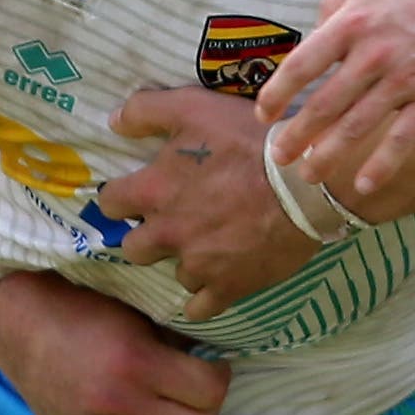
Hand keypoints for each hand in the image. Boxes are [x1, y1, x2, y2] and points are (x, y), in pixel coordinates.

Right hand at [0, 270, 226, 414]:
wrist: (20, 329)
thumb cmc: (84, 310)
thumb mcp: (138, 314)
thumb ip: (179, 342)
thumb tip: (219, 360)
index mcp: (134, 365)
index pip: (210, 393)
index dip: (218, 375)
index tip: (210, 364)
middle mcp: (117, 408)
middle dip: (206, 406)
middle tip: (195, 386)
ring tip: (172, 405)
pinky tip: (137, 413)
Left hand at [98, 85, 326, 316]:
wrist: (304, 182)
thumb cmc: (249, 140)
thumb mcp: (194, 107)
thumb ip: (146, 111)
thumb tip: (113, 123)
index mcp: (153, 191)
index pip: (110, 204)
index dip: (120, 199)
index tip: (135, 197)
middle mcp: (167, 232)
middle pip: (134, 248)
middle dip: (148, 237)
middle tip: (172, 225)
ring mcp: (197, 265)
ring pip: (175, 274)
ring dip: (186, 262)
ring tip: (208, 249)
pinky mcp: (228, 286)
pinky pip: (202, 308)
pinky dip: (205, 300)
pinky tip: (214, 286)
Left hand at [271, 0, 414, 203]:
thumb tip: (317, 28)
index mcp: (354, 20)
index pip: (302, 65)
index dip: (278, 93)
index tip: (264, 114)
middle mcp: (374, 55)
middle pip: (324, 105)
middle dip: (296, 135)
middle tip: (279, 156)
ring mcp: (406, 80)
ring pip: (357, 127)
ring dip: (328, 155)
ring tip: (308, 174)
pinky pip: (404, 138)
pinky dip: (383, 164)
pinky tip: (365, 184)